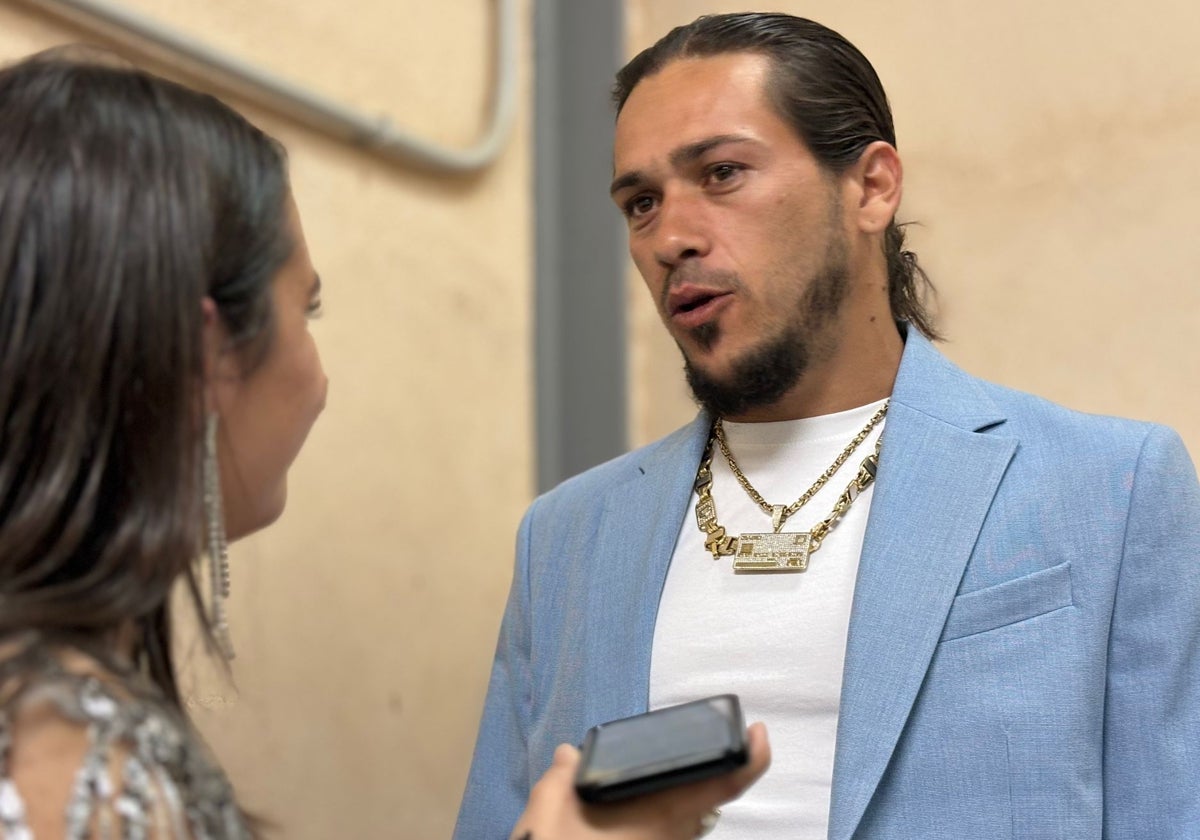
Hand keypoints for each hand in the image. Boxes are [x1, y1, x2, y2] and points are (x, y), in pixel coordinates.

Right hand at [511, 722, 769, 839]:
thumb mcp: (548, 809)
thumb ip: (562, 776)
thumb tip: (570, 755)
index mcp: (664, 812)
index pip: (726, 784)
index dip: (751, 757)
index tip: (758, 733)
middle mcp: (676, 835)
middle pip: (704, 796)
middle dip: (695, 768)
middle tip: (673, 742)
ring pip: (683, 817)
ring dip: (669, 795)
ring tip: (634, 772)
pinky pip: (664, 831)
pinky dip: (651, 813)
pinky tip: (618, 806)